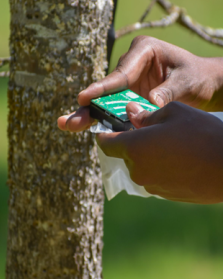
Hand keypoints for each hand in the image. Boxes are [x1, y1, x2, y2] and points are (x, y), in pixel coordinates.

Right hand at [57, 36, 222, 131]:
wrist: (207, 85)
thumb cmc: (199, 77)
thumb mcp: (188, 82)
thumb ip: (168, 93)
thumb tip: (149, 104)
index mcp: (143, 50)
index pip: (121, 73)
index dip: (102, 88)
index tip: (84, 98)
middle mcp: (130, 64)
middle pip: (106, 88)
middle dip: (88, 105)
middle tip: (69, 120)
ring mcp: (127, 81)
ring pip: (104, 100)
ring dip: (88, 115)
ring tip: (66, 125)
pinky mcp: (127, 96)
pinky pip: (112, 109)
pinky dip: (100, 119)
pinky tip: (81, 127)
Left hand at [97, 101, 222, 203]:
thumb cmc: (203, 135)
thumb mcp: (174, 113)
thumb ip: (146, 115)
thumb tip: (129, 112)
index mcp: (134, 148)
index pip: (105, 143)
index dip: (106, 133)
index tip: (114, 126)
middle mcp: (137, 170)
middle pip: (124, 154)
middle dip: (134, 142)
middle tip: (156, 131)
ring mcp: (151, 185)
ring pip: (141, 166)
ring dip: (150, 156)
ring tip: (175, 145)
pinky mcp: (165, 195)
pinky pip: (155, 177)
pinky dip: (162, 168)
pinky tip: (182, 160)